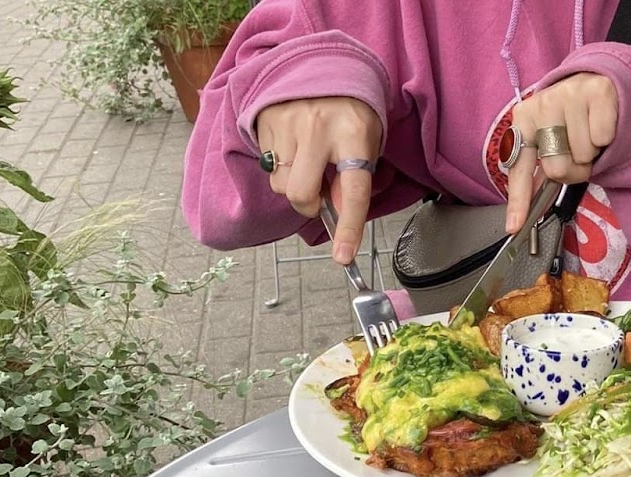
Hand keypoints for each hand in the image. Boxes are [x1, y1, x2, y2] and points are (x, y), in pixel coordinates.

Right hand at [256, 96, 383, 263]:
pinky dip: (280, 166)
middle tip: (317, 194)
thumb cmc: (349, 115)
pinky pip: (268, 165)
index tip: (343, 256)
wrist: (320, 66)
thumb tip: (336, 214)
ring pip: (281, 184)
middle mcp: (318, 128)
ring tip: (306, 161)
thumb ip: (353, 181)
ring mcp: (287, 122)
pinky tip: (292, 146)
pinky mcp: (265, 120)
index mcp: (353, 136)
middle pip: (301, 194)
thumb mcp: (365, 145)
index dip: (348, 228)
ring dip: (292, 184)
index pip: (352, 191)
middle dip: (307, 205)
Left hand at [505, 74, 616, 231]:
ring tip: (589, 135)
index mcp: (524, 119)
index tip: (514, 227)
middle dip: (573, 168)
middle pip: (557, 168)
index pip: (520, 168)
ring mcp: (570, 95)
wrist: (597, 82)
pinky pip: (602, 138)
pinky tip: (601, 123)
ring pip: (583, 155)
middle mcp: (542, 104)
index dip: (518, 200)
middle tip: (577, 153)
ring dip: (591, 153)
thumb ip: (538, 173)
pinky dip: (606, 139)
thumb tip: (526, 209)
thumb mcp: (548, 140)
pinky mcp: (597, 92)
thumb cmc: (570, 119)